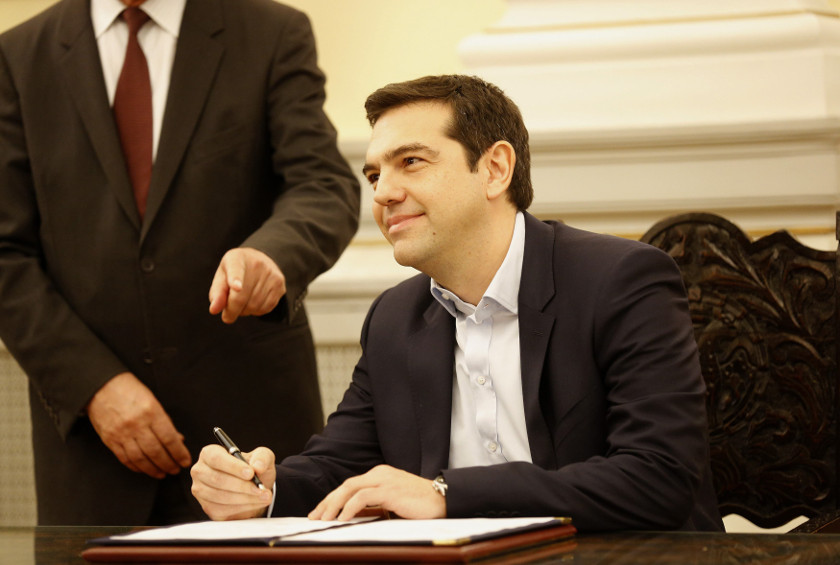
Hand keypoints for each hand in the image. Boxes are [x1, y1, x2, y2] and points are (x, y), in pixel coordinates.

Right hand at [86, 372, 191, 477]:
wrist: (102, 387)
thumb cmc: (131, 391)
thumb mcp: (153, 401)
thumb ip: (165, 421)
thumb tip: (178, 439)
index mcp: (151, 412)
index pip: (169, 438)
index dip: (179, 453)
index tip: (185, 461)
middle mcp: (136, 425)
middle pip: (156, 452)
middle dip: (168, 464)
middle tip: (175, 470)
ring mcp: (122, 434)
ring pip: (140, 458)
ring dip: (153, 469)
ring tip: (162, 473)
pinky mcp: (110, 440)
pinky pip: (125, 458)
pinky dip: (136, 467)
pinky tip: (145, 469)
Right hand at [191, 445, 275, 519]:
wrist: (252, 487)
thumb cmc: (253, 468)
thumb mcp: (262, 457)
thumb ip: (262, 457)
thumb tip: (258, 467)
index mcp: (209, 453)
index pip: (216, 458)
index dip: (233, 466)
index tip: (251, 473)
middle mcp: (201, 471)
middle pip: (217, 479)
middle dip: (242, 486)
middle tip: (260, 488)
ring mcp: (201, 491)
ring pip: (220, 497)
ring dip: (245, 498)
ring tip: (264, 496)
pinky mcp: (208, 507)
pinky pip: (222, 510)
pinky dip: (242, 508)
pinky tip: (255, 503)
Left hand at [208, 248, 285, 323]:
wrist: (261, 260)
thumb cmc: (236, 272)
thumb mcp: (222, 276)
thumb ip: (217, 293)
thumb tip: (214, 310)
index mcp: (237, 258)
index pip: (236, 269)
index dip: (235, 280)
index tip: (236, 288)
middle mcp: (257, 263)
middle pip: (241, 297)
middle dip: (232, 311)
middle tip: (227, 316)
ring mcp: (271, 274)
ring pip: (254, 306)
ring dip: (244, 312)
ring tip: (241, 304)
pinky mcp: (280, 285)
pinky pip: (265, 308)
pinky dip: (256, 312)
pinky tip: (252, 304)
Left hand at [308, 465, 446, 520]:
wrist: (443, 500)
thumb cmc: (420, 504)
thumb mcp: (393, 502)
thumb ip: (376, 504)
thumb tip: (354, 516)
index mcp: (380, 475)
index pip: (350, 485)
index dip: (333, 498)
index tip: (320, 512)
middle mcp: (380, 473)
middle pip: (346, 485)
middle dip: (328, 501)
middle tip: (315, 516)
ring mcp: (385, 480)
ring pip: (350, 488)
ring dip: (334, 505)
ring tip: (324, 520)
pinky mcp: (390, 490)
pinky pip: (363, 496)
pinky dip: (350, 507)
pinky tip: (343, 518)